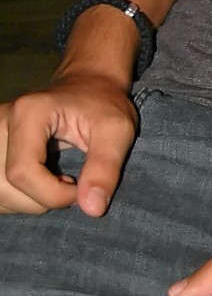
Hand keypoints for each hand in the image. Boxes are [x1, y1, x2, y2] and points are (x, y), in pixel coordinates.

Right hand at [0, 74, 139, 216]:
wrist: (88, 86)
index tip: (81, 189)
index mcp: (28, 112)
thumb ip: (105, 168)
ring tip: (56, 182)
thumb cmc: (103, 105)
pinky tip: (40, 184)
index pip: (23, 171)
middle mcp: (1, 122)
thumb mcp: (116, 131)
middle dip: (42, 200)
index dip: (53, 194)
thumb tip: (92, 209)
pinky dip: (18, 198)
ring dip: (29, 202)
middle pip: (5, 185)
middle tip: (72, 185)